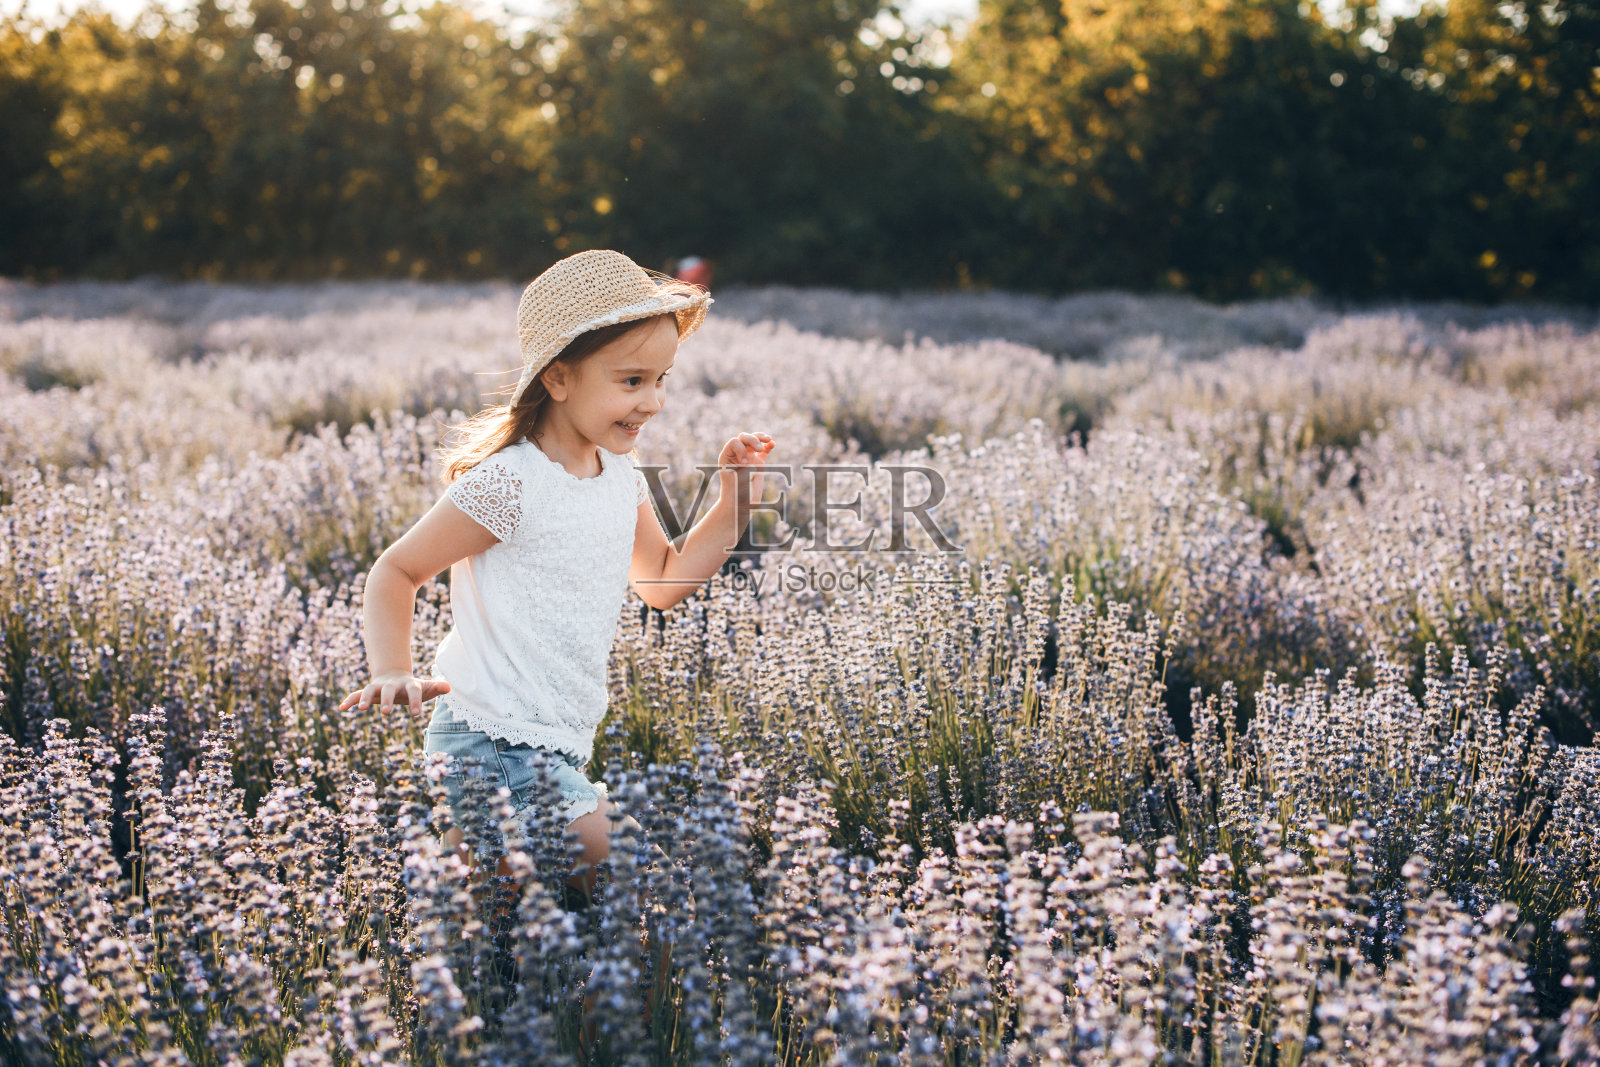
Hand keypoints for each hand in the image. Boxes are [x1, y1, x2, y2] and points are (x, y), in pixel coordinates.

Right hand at [337, 671, 451, 715]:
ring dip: (364, 698)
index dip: (415, 701)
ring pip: (369, 690)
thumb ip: (437, 687)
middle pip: (389, 690)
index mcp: (408, 684)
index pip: (413, 691)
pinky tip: (342, 707)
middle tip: (387, 713)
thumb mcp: (426, 687)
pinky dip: (350, 700)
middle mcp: (392, 685)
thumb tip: (449, 687)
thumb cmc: (414, 687)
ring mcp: (379, 687)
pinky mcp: (369, 692)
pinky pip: (357, 694)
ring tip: (360, 708)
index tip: (416, 714)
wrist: (395, 676)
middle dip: (388, 700)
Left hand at [717, 431, 774, 501]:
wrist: (741, 505)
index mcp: (727, 457)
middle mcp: (737, 455)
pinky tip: (773, 444)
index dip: (741, 449)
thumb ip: (744, 471)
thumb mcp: (738, 480)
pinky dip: (768, 446)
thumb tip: (753, 465)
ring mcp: (748, 458)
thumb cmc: (736, 494)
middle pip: (744, 438)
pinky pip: (764, 450)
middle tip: (759, 449)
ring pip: (753, 440)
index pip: (734, 442)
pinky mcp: (758, 463)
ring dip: (760, 438)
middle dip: (753, 440)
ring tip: (769, 440)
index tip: (745, 464)